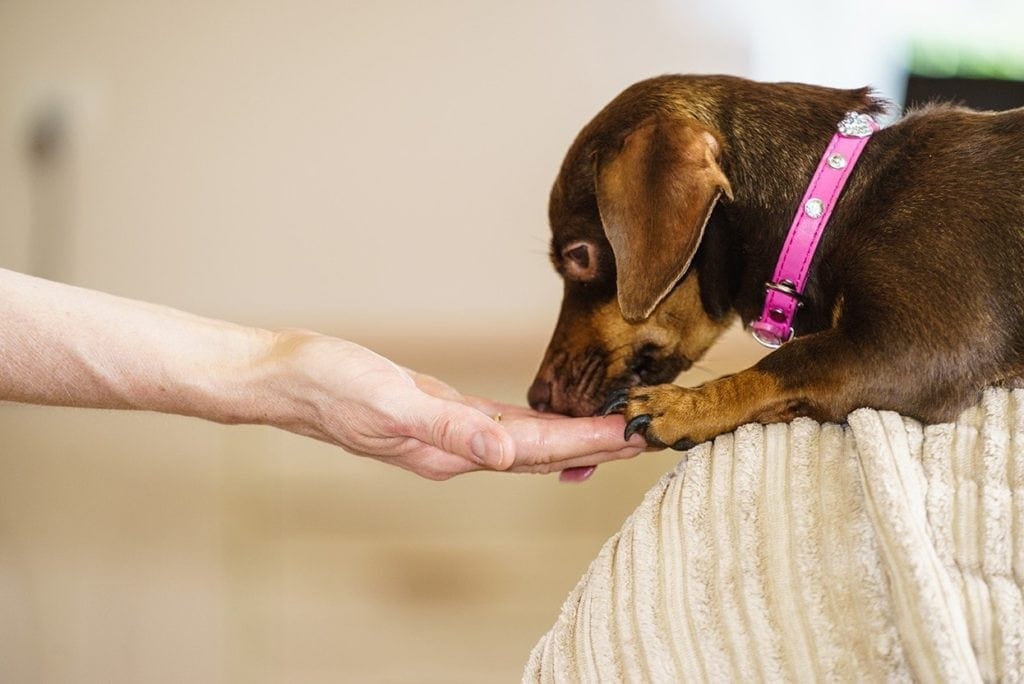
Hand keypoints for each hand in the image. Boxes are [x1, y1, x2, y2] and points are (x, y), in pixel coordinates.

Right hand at [264, 331, 643, 479]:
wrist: (289, 378)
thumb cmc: (330, 386)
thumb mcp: (389, 403)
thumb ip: (447, 428)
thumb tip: (505, 454)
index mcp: (451, 450)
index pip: (538, 450)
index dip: (589, 442)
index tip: (636, 434)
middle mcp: (457, 450)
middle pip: (544, 454)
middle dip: (597, 448)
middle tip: (649, 436)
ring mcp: (448, 435)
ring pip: (527, 443)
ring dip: (573, 439)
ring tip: (617, 433)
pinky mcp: (439, 414)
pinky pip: (502, 425)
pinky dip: (535, 425)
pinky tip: (550, 424)